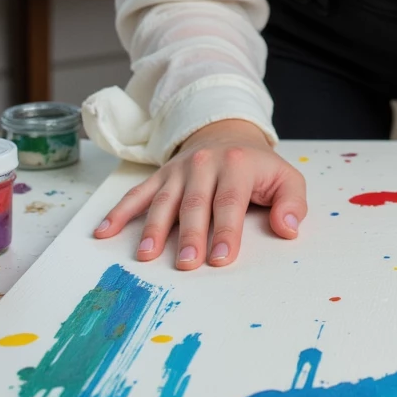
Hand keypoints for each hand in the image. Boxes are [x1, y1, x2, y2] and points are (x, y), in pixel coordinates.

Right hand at [93, 119, 306, 269]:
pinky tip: (103, 232)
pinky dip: (118, 213)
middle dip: (190, 235)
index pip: (230, 202)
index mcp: (238, 166)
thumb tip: (288, 229)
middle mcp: (205, 165)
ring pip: (164, 201)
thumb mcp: (285, 178)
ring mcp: (178, 170)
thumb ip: (292, 203)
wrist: (226, 133)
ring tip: (146, 255)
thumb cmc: (257, 167)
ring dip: (153, 229)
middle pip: (195, 204)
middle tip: (186, 264)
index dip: (226, 231)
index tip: (222, 258)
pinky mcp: (160, 176)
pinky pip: (136, 194)